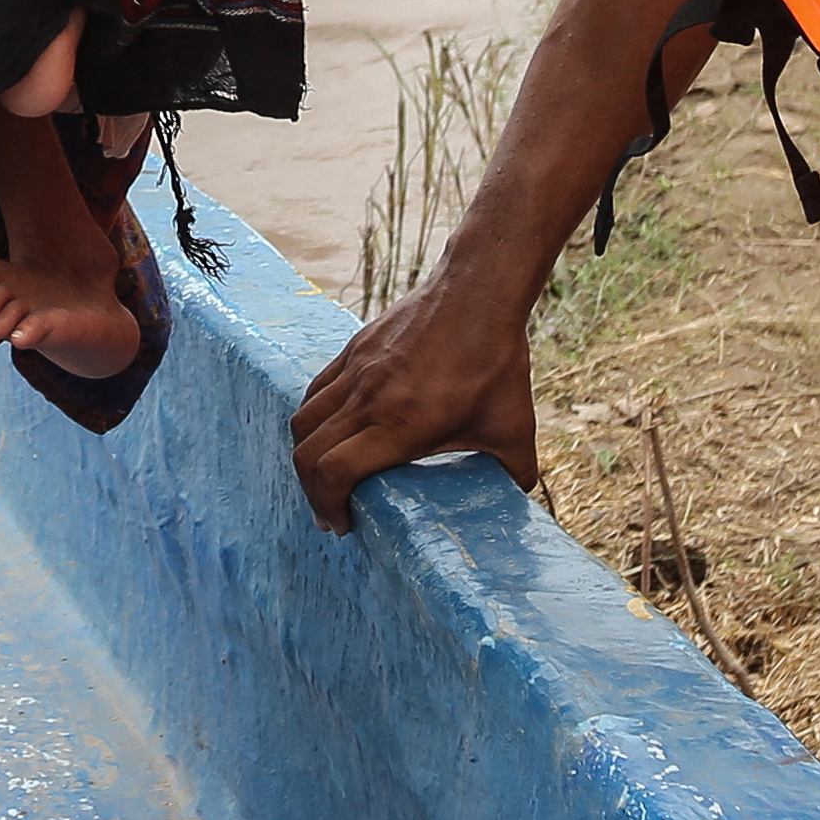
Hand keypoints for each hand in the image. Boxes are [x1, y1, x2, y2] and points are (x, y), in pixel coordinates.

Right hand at [287, 263, 539, 531]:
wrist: (478, 294)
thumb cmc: (498, 363)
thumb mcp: (514, 428)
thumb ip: (514, 473)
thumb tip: (515, 503)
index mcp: (402, 424)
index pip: (333, 471)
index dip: (327, 505)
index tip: (342, 524)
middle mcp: (369, 398)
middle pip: (306, 453)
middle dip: (311, 491)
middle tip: (330, 511)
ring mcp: (356, 371)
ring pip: (303, 420)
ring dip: (306, 454)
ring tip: (326, 473)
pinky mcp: (353, 350)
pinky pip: (316, 391)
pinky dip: (314, 419)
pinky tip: (334, 432)